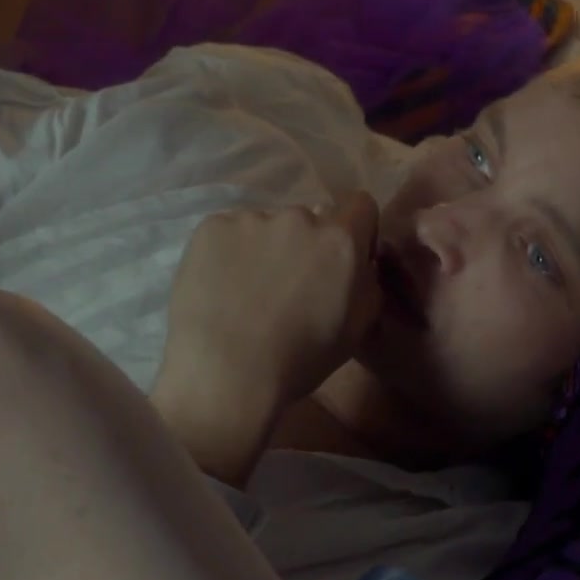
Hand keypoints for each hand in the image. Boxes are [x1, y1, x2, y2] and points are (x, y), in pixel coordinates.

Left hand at [153, 192, 383, 479]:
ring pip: (266, 226)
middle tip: (287, 286)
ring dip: (265, 248)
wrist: (225, 374)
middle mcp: (299, 216)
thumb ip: (367, 284)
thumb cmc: (299, 361)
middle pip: (309, 219)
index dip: (354, 230)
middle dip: (304, 245)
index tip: (340, 260)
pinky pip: (229, 232)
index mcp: (341, 241)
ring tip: (246, 292)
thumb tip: (360, 264)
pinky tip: (220, 287)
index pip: (360, 206)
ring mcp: (252, 219)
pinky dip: (228, 253)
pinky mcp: (211, 227)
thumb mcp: (356, 329)